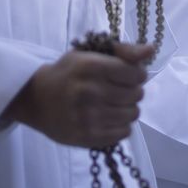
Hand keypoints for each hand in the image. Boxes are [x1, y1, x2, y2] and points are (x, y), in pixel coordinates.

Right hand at [7, 43, 152, 148]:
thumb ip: (122, 51)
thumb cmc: (67, 73)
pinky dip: (121, 125)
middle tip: (120, 90)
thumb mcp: (89, 54)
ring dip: (128, 109)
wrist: (36, 100)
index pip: (135, 74)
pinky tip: (109, 118)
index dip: (137, 74)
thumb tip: (151, 50)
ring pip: (132, 114)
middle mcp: (89, 91)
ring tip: (115, 104)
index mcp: (90, 66)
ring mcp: (88, 116)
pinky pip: (123, 133)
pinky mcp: (87, 137)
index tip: (129, 75)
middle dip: (133, 91)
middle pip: (136, 94)